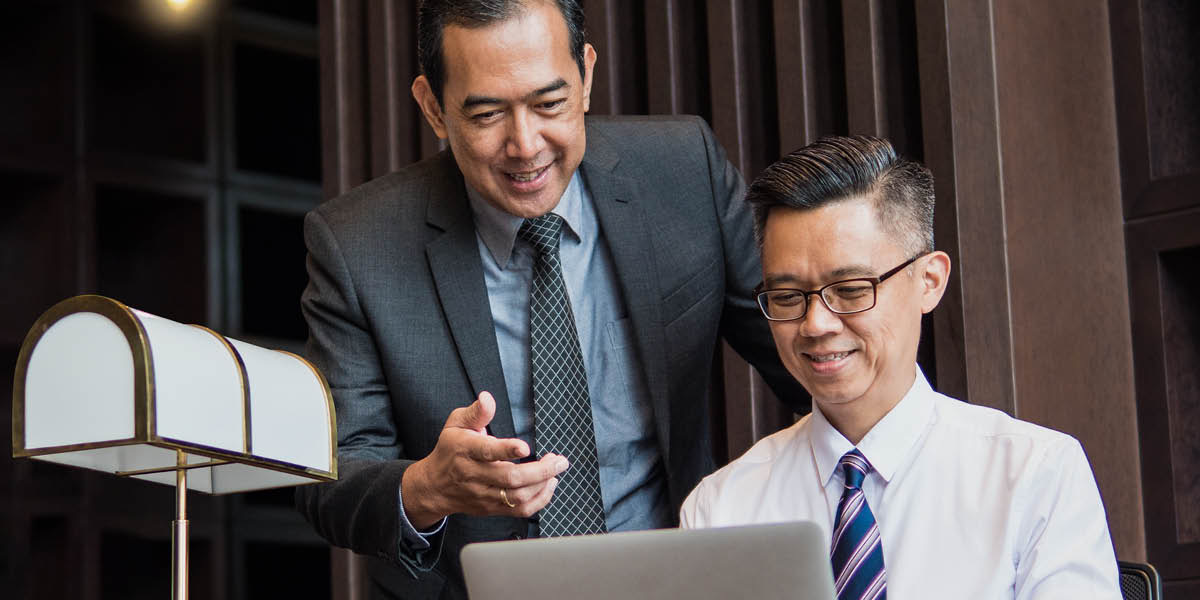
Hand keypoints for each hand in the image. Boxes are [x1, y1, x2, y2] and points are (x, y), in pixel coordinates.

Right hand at [401, 391, 569, 528]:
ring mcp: (483, 494)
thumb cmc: (450, 450)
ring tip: (555, 470)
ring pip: (517, 496)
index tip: (525, 446)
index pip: (487, 452)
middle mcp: (474, 475)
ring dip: (542, 484)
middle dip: (540, 470)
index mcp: (465, 451)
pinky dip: (539, 500)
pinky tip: (548, 485)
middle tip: (559, 460)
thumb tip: (487, 398)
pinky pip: (519, 510)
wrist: (435, 486)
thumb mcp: (456, 424)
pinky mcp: (491, 508)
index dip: (507, 450)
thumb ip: (476, 412)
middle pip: (510, 478)